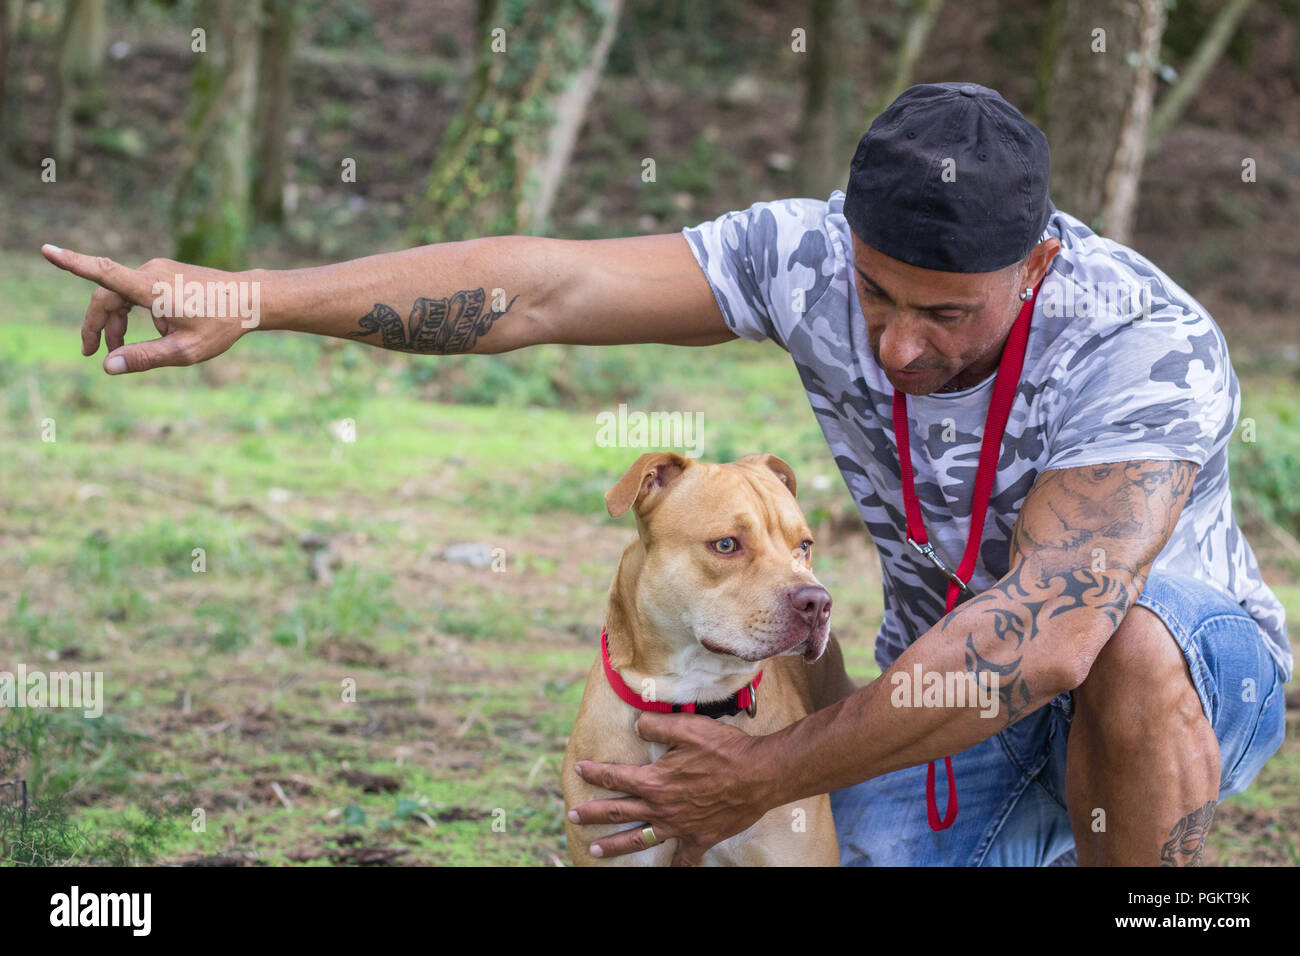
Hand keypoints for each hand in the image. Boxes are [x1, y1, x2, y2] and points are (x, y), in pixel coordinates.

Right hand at [41, 244, 255, 373]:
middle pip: (107, 296)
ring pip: (122, 295)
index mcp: (151, 288)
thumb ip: (145, 358)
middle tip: (89, 352)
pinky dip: (137, 312)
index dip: (73, 263)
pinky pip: (139, 292)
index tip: (46, 249)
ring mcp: (158, 269)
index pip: (104, 273)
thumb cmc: (221, 326)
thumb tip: (108, 366)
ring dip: (118, 321)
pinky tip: (158, 331)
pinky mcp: (165, 272)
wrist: (251, 300)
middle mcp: (151, 272)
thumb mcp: (185, 350)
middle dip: (97, 325)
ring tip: (123, 348)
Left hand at [569, 712, 778, 865]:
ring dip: (616, 845)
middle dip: (592, 814)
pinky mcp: (700, 837)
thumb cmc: (724, 749)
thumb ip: (657, 726)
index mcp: (655, 781)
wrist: (759, 775)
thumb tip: (638, 726)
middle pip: (619, 811)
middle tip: (572, 817)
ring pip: (640, 839)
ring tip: (595, 850)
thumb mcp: (687, 727)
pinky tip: (667, 870)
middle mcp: (662, 807)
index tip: (579, 769)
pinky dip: (675, 864)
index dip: (595, 773)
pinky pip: (683, 857)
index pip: (615, 777)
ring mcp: (680, 826)